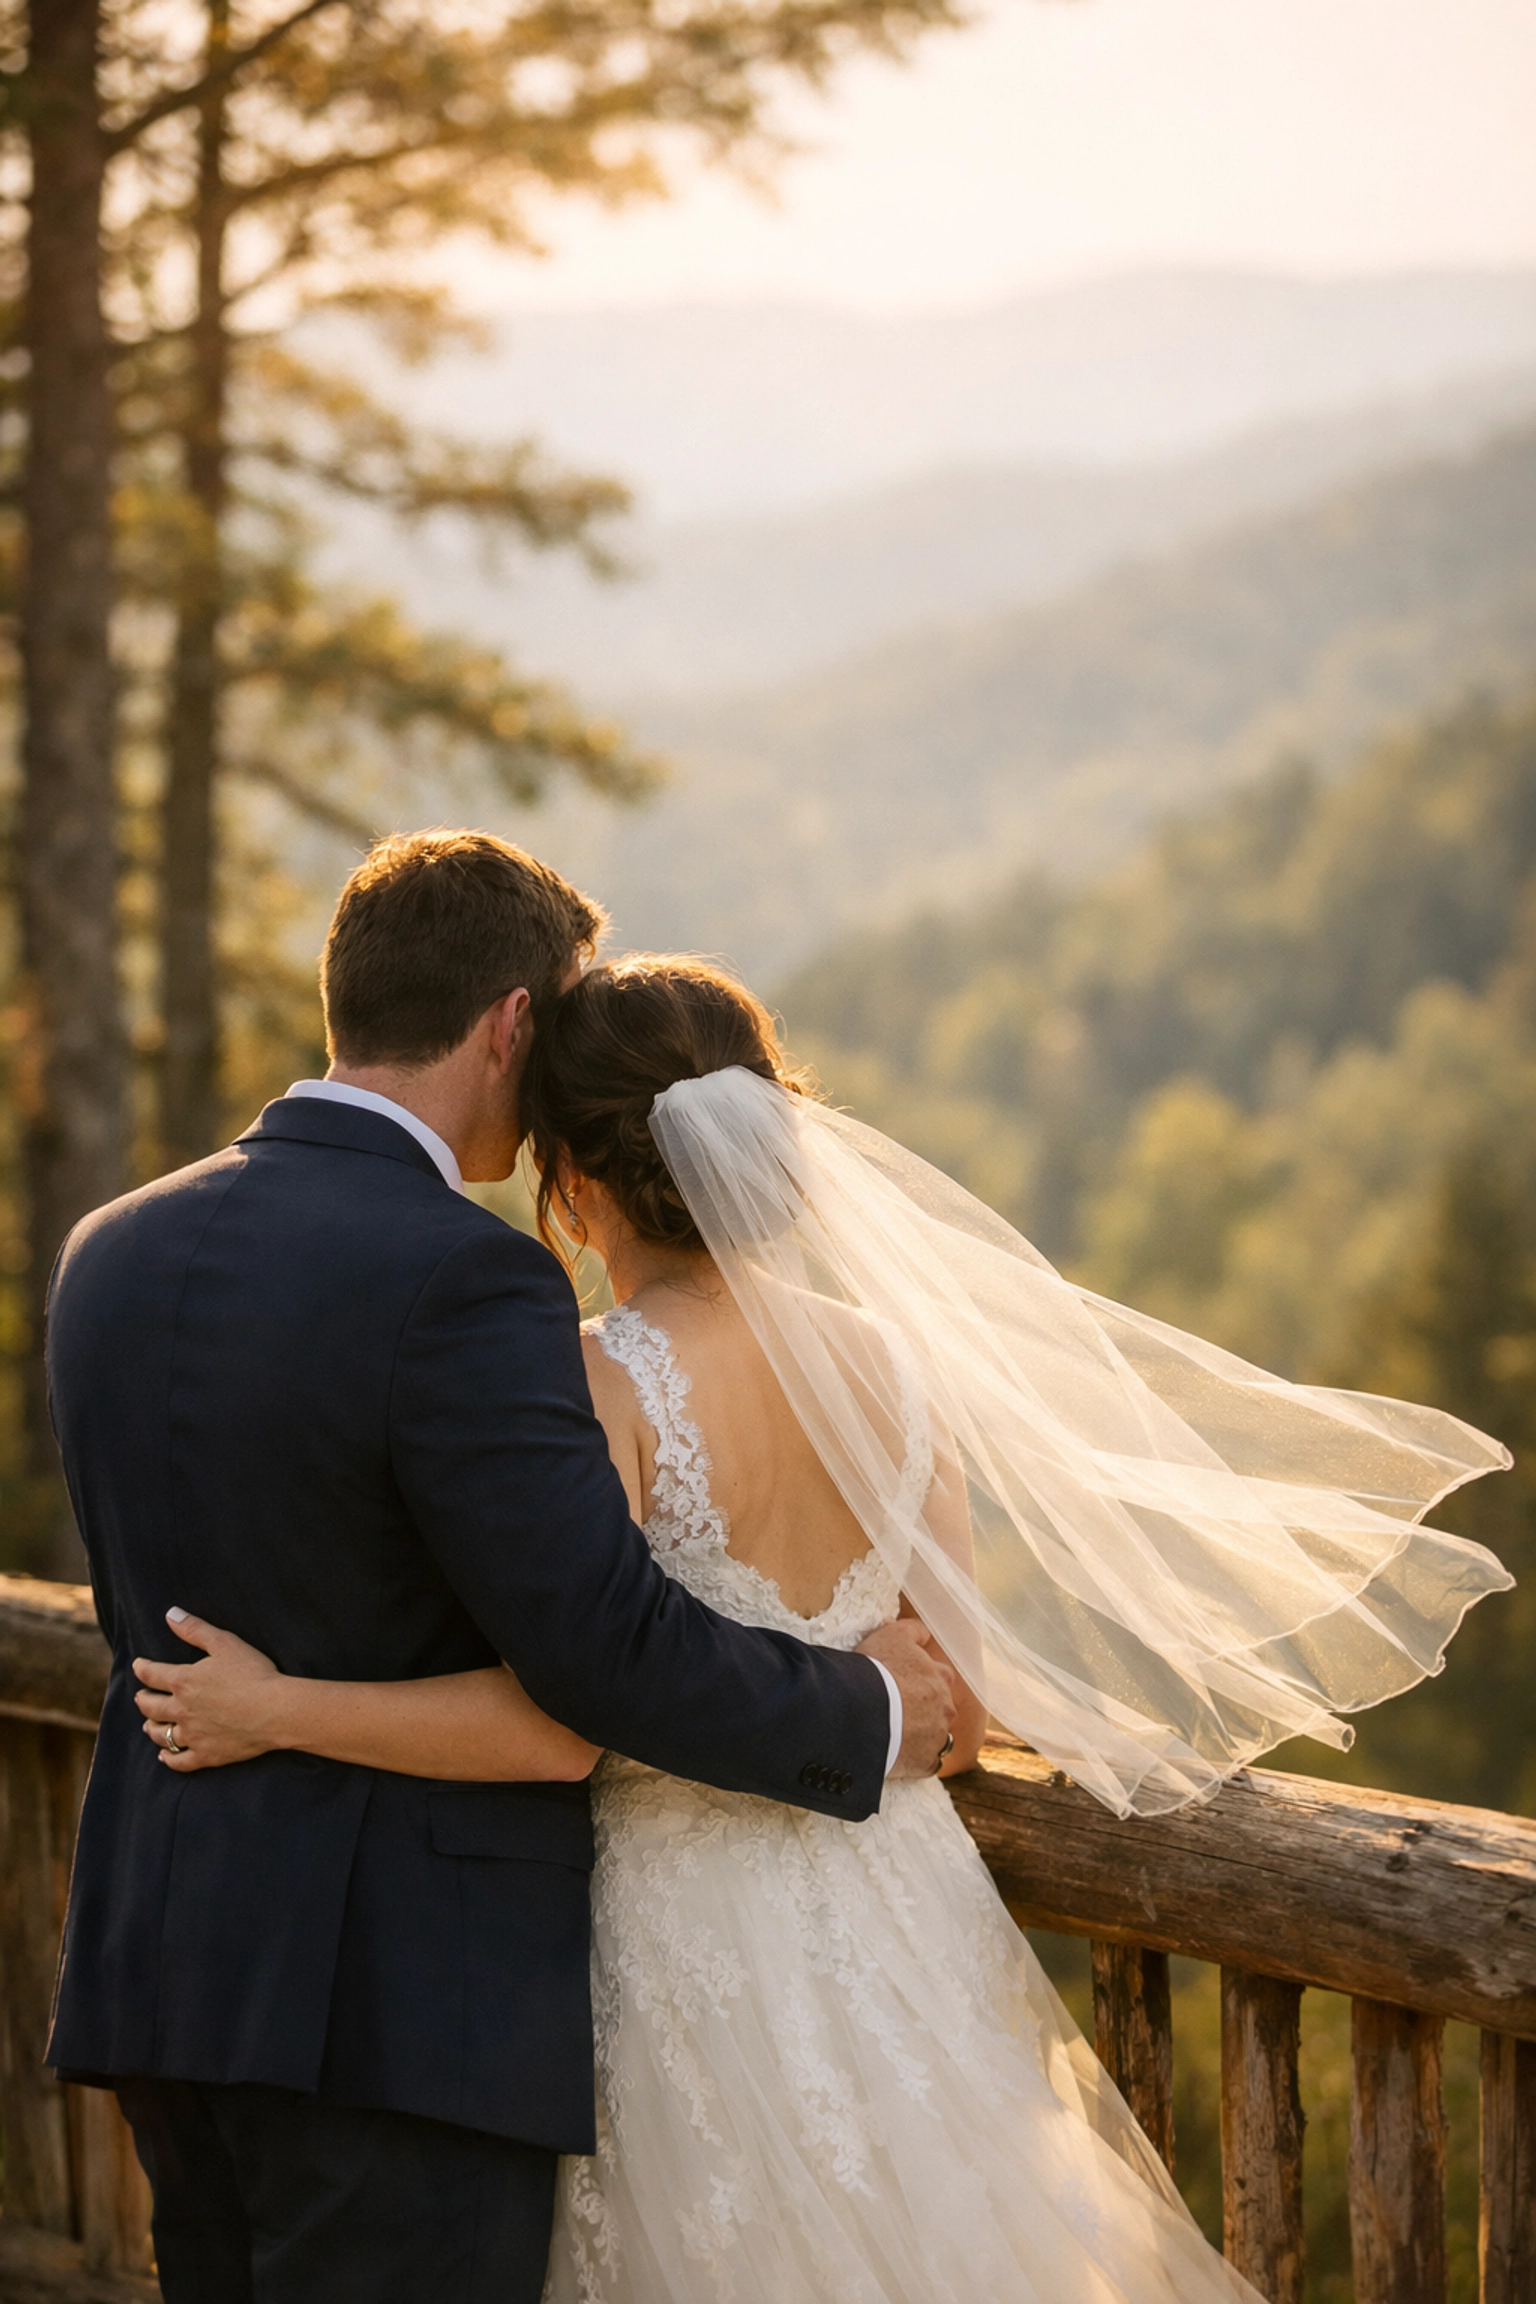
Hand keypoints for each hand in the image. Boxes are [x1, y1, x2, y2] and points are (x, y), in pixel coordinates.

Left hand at [133, 1610, 288, 1771]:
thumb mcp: (225, 1643)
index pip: (151, 1674)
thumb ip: (195, 1629)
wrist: (275, 1710)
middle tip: (141, 1697)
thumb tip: (170, 1614)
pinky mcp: (206, 1755)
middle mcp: (181, 1710)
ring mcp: (192, 1735)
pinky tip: (165, 1755)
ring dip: (152, 1728)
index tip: (139, 1666)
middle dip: (142, 1700)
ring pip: (161, 1735)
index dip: (142, 1669)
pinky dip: (168, 1758)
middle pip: (150, 1707)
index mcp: (183, 1681)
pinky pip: (179, 1760)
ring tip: (149, 1725)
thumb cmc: (253, 1673)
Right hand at [855, 1617, 956, 1779]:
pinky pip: (926, 1763)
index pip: (941, 1677)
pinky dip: (916, 1760)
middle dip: (925, 1710)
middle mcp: (946, 1707)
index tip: (904, 1684)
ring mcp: (938, 1737)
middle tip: (897, 1710)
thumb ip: (914, 1630)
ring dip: (922, 1735)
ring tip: (896, 1734)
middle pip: (941, 1709)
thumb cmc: (877, 1668)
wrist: (863, 1710)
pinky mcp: (926, 1762)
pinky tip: (898, 1754)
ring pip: (936, 1737)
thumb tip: (926, 1633)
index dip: (921, 1680)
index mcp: (941, 1678)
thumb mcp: (892, 1634)